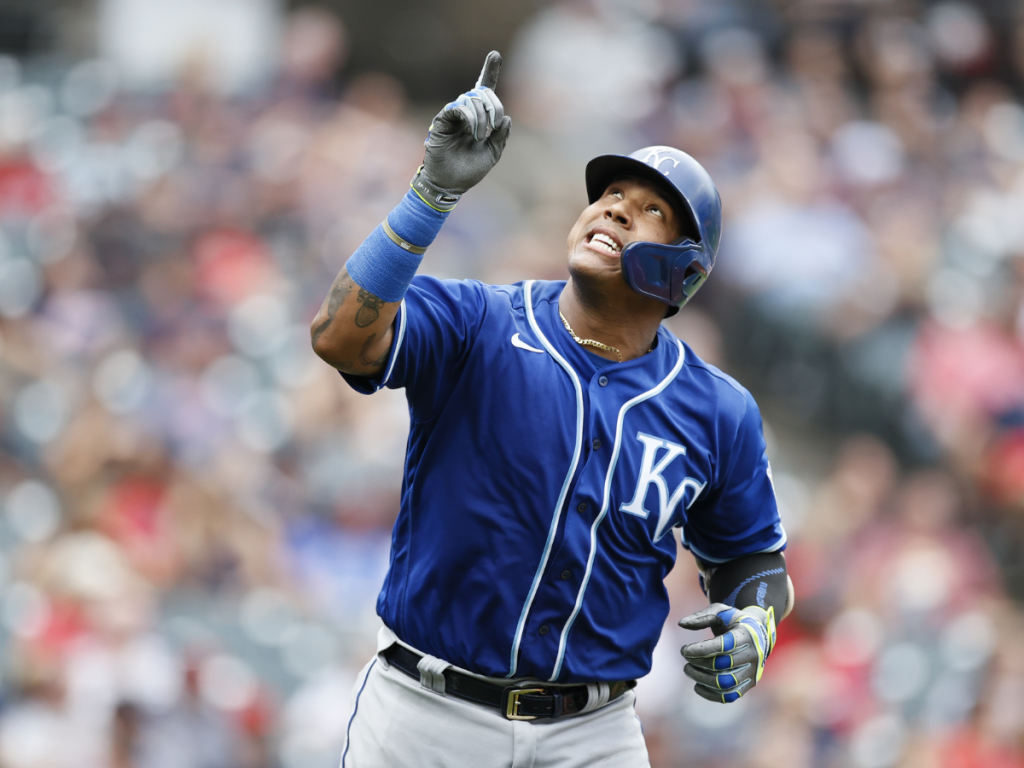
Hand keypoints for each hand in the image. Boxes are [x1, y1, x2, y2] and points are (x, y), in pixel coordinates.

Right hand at [419, 51, 512, 198]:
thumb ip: (501, 136)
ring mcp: (454, 115)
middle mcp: (466, 112)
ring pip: (471, 98)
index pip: (484, 90)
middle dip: (494, 105)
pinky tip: (472, 131)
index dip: (490, 71)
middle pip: (482, 92)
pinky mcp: (443, 121)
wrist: (451, 184)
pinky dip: (469, 116)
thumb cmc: (469, 170)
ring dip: (482, 116)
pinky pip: (457, 107)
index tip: (495, 54)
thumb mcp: (492, 154)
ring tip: (481, 137)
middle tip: (495, 124)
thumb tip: (507, 119)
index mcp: (479, 118)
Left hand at [678, 603, 776, 702]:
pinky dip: (711, 694)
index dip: (700, 650)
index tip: (684, 650)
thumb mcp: (720, 612)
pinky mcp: (749, 684)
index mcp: (745, 635)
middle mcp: (752, 655)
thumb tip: (681, 624)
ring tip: (688, 669)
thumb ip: (701, 617)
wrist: (758, 633)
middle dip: (698, 663)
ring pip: (725, 683)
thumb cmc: (733, 621)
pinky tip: (697, 686)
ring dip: (702, 679)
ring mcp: (752, 672)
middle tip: (685, 658)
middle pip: (722, 665)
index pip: (722, 646)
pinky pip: (730, 696)